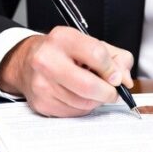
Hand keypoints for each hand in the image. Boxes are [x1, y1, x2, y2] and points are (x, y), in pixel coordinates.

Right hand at [0, 26, 133, 116]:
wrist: (27, 61)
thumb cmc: (64, 52)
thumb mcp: (91, 44)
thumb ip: (117, 58)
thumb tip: (125, 81)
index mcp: (63, 38)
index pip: (97, 55)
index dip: (112, 70)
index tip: (116, 77)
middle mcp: (47, 59)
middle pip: (89, 85)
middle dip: (108, 93)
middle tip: (112, 92)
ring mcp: (41, 83)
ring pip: (83, 102)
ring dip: (96, 101)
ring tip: (92, 90)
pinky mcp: (41, 103)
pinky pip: (73, 112)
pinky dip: (82, 107)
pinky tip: (77, 95)